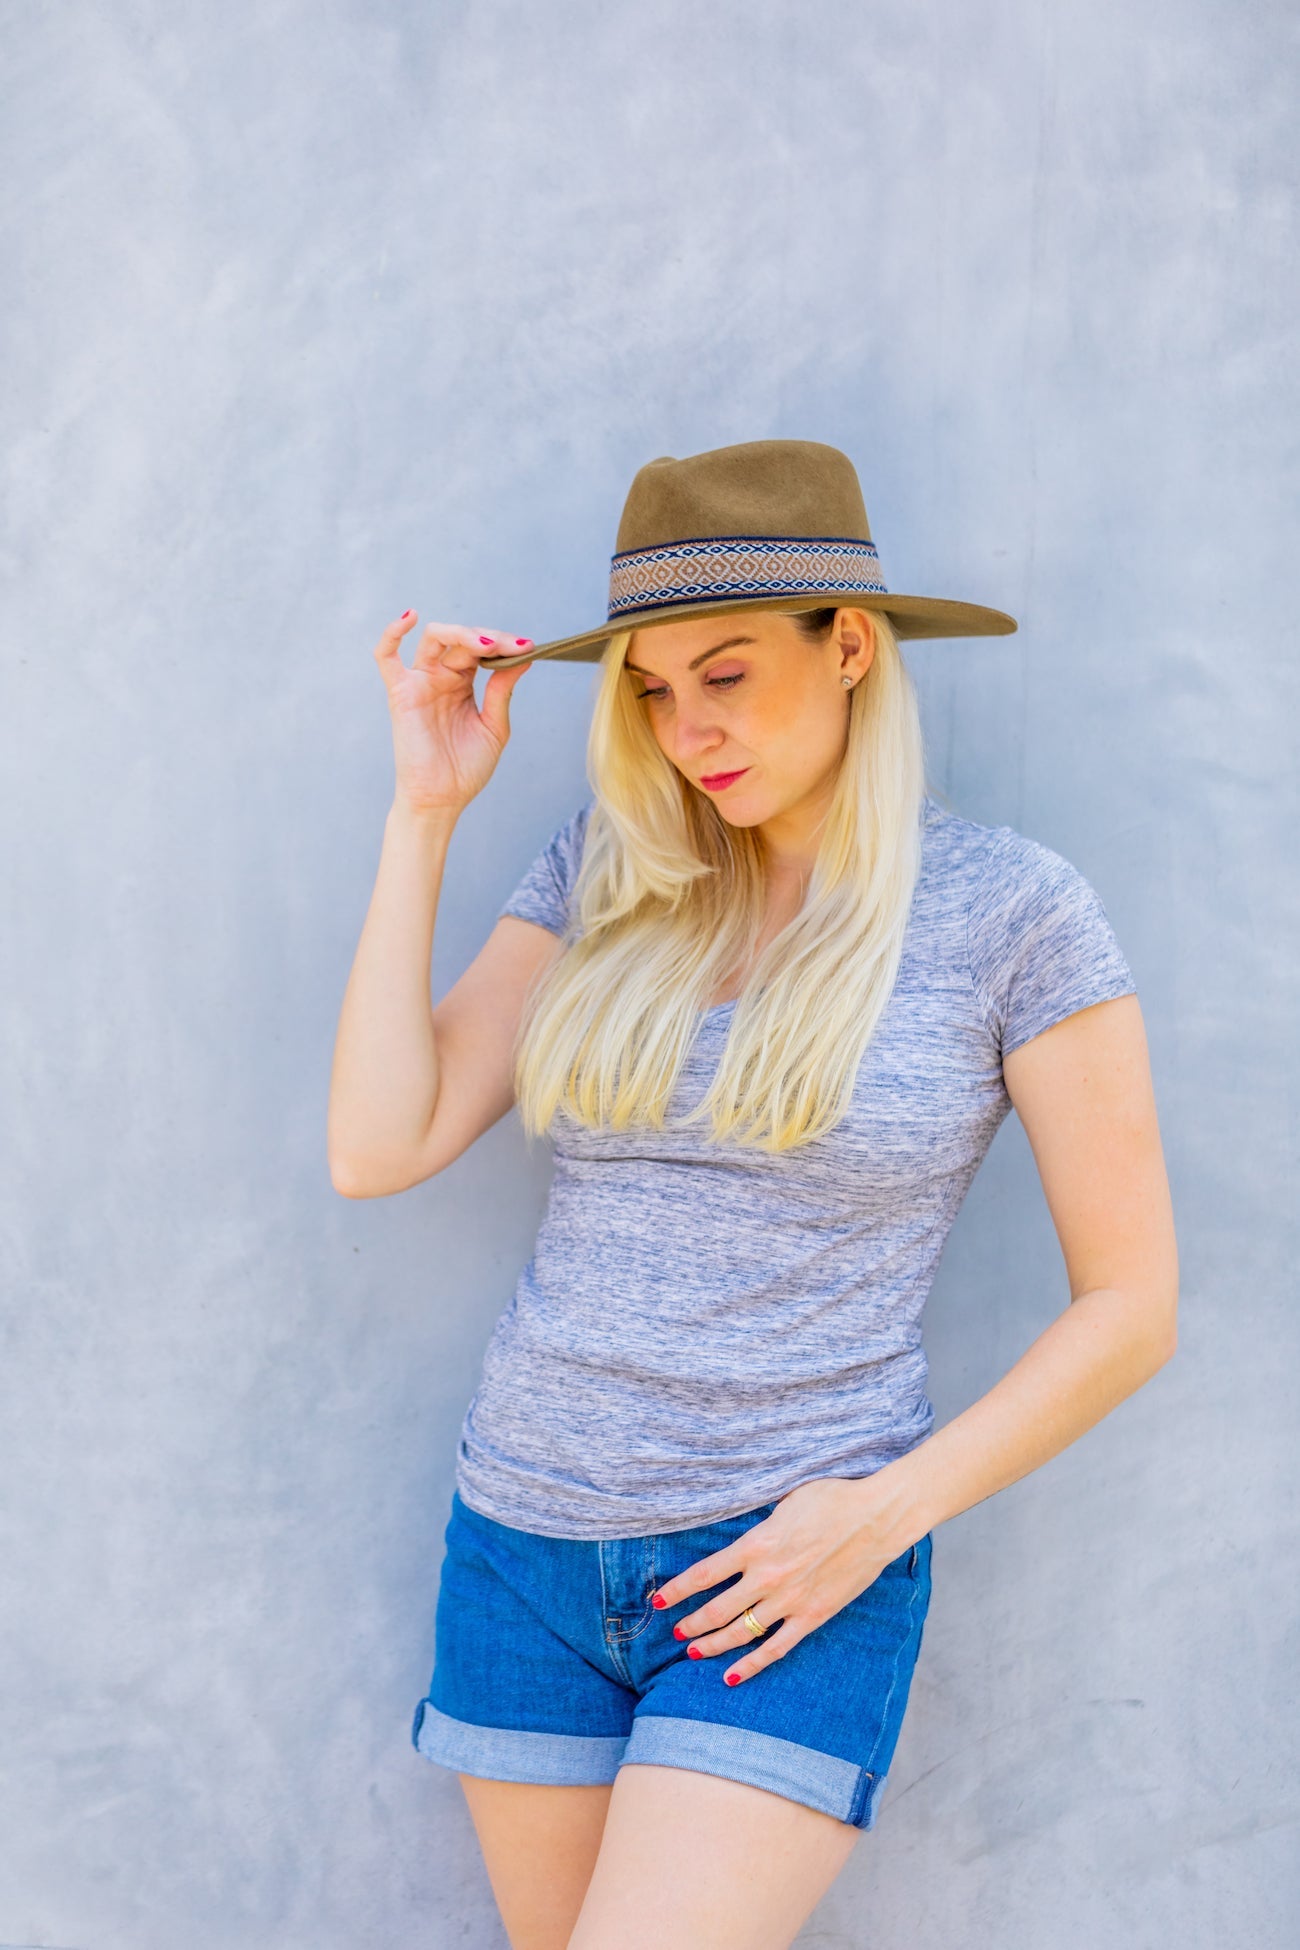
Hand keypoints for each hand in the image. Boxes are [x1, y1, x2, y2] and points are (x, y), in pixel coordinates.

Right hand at [372, 613, 534, 815]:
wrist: (442, 800)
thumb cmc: (466, 769)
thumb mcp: (494, 727)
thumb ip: (502, 692)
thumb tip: (523, 656)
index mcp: (463, 683)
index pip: (482, 649)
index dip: (505, 644)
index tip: (529, 647)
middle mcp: (441, 676)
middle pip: (462, 639)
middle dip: (491, 638)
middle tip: (514, 646)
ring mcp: (420, 682)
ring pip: (435, 638)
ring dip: (462, 633)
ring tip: (487, 644)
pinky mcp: (400, 692)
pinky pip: (386, 656)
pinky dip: (392, 633)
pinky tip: (410, 617)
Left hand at [650, 1473, 914, 1685]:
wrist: (875, 1517)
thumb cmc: (831, 1499)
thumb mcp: (784, 1502)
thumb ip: (759, 1525)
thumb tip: (740, 1535)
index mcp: (756, 1544)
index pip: (704, 1574)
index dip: (677, 1591)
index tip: (658, 1602)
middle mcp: (767, 1576)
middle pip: (717, 1608)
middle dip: (691, 1623)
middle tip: (675, 1632)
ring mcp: (790, 1600)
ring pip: (741, 1632)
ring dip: (712, 1645)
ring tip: (692, 1652)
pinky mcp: (813, 1615)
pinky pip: (776, 1648)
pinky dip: (752, 1665)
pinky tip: (732, 1676)